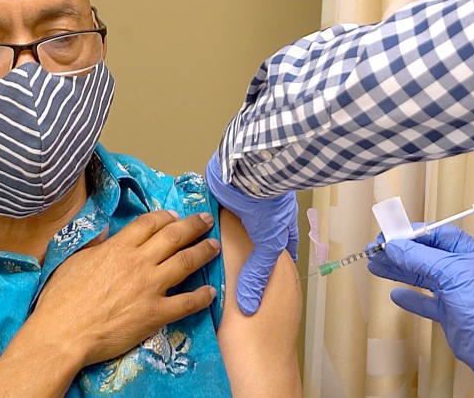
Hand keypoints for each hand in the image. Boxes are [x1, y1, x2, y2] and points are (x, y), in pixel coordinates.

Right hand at [34, 210, 220, 366]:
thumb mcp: (73, 261)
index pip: (149, 224)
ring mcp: (150, 287)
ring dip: (203, 252)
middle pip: (173, 236)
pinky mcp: (156, 314)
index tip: (175, 215)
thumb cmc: (61, 298)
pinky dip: (201, 297)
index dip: (166, 217)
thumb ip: (94, 246)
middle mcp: (139, 263)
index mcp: (118, 248)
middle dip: (193, 225)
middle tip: (206, 220)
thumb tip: (105, 233)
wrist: (63, 333)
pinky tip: (210, 292)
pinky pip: (186, 302)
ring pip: (185, 262)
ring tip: (215, 246)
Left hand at [205, 150, 297, 314]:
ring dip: (220, 229)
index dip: (278, 258)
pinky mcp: (221, 189)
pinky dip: (202, 214)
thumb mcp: (268, 244)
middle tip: (229, 264)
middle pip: (252, 232)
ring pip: (230, 219)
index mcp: (279, 221)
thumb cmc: (269, 205)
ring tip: (205, 249)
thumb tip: (249, 306)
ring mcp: (241, 198)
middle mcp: (261, 209)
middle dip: (243, 245)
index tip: (271, 273)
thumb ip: (257, 274)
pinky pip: (210, 204)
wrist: (250, 167)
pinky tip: (190, 226)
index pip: (282, 244)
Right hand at [366, 224, 473, 381]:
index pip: (438, 236)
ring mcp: (454, 292)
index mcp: (469, 254)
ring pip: (421, 277)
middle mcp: (461, 270)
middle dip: (399, 252)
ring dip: (398, 271)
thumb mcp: (450, 272)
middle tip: (376, 250)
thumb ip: (419, 258)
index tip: (391, 234)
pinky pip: (424, 302)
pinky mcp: (448, 312)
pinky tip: (396, 294)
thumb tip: (394, 246)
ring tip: (375, 265)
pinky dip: (409, 298)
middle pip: (424, 255)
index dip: (414, 233)